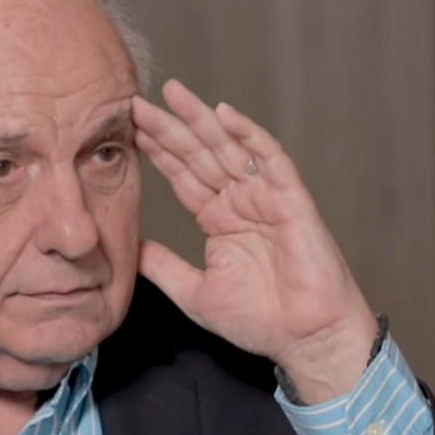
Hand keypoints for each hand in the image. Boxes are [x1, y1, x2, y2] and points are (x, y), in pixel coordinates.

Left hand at [132, 80, 376, 403]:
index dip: (158, 152)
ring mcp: (265, 197)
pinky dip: (250, 135)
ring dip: (202, 120)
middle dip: (170, 127)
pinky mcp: (291, 200)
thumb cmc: (259, 320)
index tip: (129, 129)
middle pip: (200, 154)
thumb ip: (163, 266)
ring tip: (173, 94)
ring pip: (229, 148)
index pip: (183, 175)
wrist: (306, 340)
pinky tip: (225, 116)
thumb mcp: (195, 292)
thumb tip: (130, 247)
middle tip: (137, 101)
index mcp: (218, 218)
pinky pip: (270, 159)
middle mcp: (240, 201)